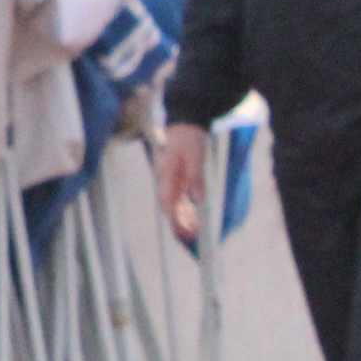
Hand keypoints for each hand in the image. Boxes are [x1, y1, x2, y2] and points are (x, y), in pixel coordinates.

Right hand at [156, 124, 209, 245]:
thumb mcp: (195, 156)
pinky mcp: (176, 178)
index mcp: (166, 174)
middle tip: (189, 236)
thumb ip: (195, 177)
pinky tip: (190, 216)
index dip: (175, 218)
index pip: (167, 201)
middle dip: (177, 222)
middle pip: (168, 205)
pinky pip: (177, 197)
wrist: (185, 124)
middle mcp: (164, 179)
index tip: (184, 230)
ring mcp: (169, 179)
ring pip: (172, 203)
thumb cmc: (188, 139)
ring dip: (180, 217)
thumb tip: (196, 198)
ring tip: (190, 231)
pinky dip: (183, 208)